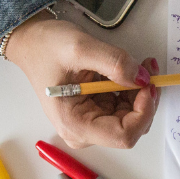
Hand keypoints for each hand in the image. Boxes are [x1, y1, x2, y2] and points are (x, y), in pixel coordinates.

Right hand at [5, 12, 159, 148]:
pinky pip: (123, 107)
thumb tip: (142, 78)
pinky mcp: (95, 111)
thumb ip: (115, 63)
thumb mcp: (80, 48)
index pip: (123, 136)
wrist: (32, 42)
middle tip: (147, 69)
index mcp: (75, 124)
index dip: (143, 112)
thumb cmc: (46, 48)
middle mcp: (84, 131)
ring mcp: (90, 122)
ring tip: (141, 65)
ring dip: (140, 92)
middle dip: (144, 100)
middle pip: (130, 127)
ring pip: (131, 117)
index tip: (146, 85)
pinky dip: (132, 89)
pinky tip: (131, 70)